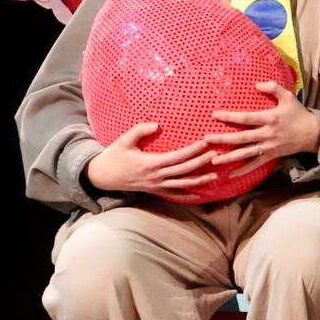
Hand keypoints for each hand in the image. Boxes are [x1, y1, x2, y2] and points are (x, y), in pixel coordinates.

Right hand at [84, 122, 217, 196]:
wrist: (102, 176)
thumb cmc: (113, 156)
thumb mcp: (123, 140)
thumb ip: (139, 130)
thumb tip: (157, 124)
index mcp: (150, 163)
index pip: (177, 157)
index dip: (193, 151)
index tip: (205, 143)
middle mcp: (156, 176)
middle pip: (184, 170)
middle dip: (201, 163)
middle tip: (216, 155)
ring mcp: (156, 185)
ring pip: (182, 184)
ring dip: (200, 180)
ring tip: (215, 176)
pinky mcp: (154, 190)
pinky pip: (174, 194)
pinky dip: (187, 194)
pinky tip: (200, 193)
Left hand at [206, 82, 319, 177]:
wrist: (314, 133)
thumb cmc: (299, 114)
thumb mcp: (289, 97)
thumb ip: (273, 88)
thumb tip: (256, 85)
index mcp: (270, 118)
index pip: (246, 118)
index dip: (230, 116)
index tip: (214, 115)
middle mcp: (267, 134)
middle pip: (241, 137)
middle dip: (222, 139)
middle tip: (206, 139)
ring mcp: (269, 146)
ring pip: (246, 153)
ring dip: (229, 157)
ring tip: (213, 160)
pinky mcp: (272, 155)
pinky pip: (256, 164)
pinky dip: (244, 170)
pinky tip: (231, 174)